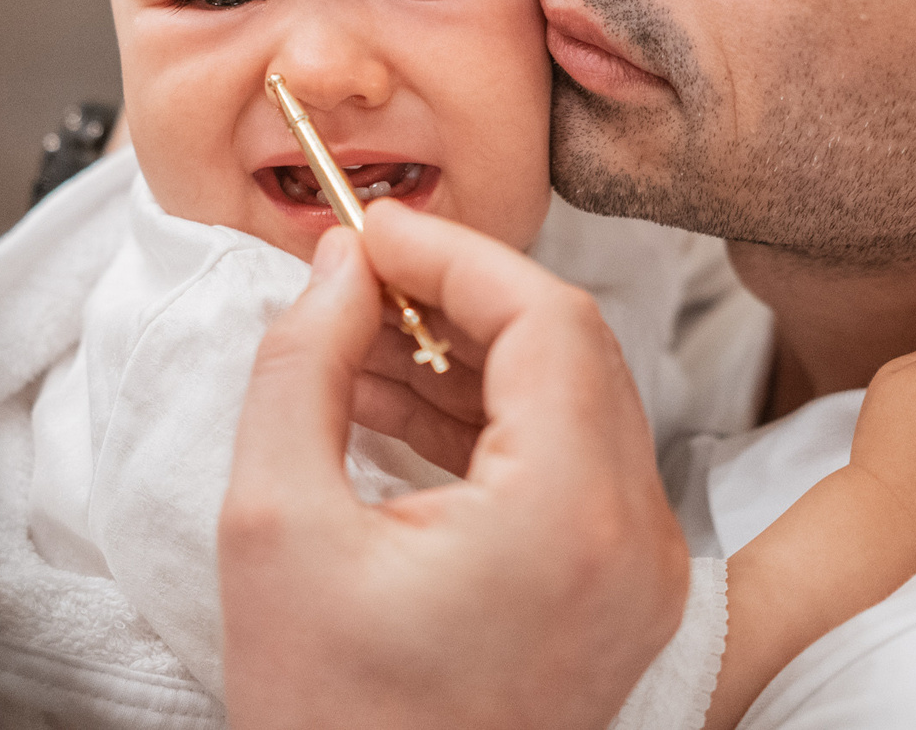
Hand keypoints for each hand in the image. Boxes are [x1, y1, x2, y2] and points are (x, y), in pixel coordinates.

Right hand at [220, 202, 685, 729]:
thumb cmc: (327, 720)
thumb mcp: (274, 525)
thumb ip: (302, 366)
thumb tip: (339, 267)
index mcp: (569, 517)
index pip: (545, 316)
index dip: (454, 253)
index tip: (368, 234)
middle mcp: (636, 543)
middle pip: (571, 350)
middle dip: (458, 299)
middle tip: (356, 283)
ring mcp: (641, 579)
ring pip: (573, 403)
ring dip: (467, 359)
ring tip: (349, 350)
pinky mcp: (622, 603)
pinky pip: (571, 468)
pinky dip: (490, 426)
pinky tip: (388, 410)